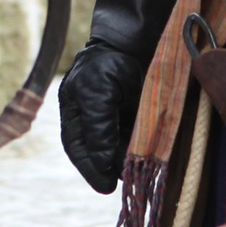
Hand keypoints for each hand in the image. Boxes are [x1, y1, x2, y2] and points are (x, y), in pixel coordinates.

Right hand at [58, 41, 141, 192]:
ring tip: (140, 170)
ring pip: (119, 147)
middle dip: (112, 167)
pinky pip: (136, 136)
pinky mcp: (134, 114)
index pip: (79, 149)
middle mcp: (92, 118)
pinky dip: (142, 147)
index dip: (91, 169)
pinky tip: (150, 154)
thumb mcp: (98, 94)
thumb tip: (103, 163)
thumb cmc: (108, 64)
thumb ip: (99, 128)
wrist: (133, 39)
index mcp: (75, 113)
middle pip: (99, 151)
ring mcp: (113, 116)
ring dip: (128, 160)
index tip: (105, 187)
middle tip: (128, 180)